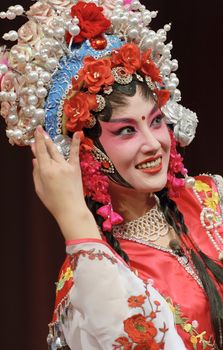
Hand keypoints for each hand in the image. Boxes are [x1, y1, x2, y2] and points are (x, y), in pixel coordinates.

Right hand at [32, 126, 99, 240]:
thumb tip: (35, 159)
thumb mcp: (39, 188)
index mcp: (45, 171)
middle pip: (48, 150)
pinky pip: (75, 153)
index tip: (36, 131)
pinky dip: (76, 143)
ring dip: (52, 142)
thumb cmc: (53, 202)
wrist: (71, 209)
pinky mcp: (76, 169)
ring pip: (58, 151)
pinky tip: (78, 133)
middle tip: (40, 130)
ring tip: (47, 134)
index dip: (38, 141)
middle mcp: (56, 166)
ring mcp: (67, 166)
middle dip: (43, 139)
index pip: (40, 152)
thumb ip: (36, 173)